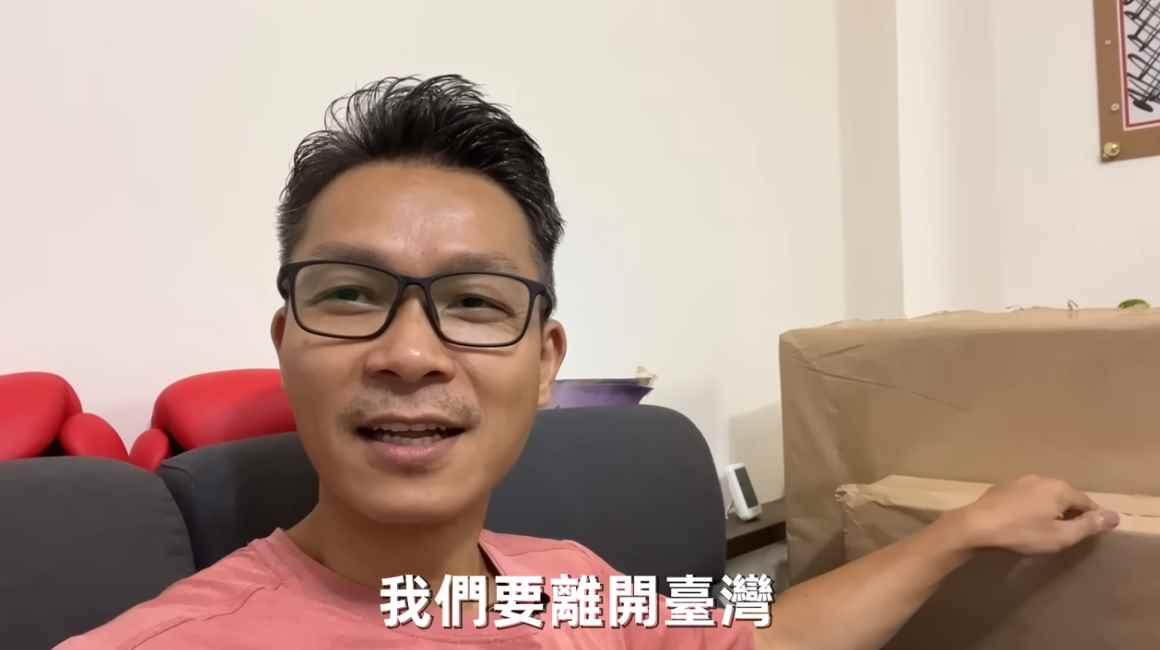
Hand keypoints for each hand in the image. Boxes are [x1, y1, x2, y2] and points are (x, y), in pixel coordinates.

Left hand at [945, 474, 1119, 553]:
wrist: (976, 526)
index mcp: (1060, 488)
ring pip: (1045, 496)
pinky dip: (1031, 508)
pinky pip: (1027, 498)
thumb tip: (1114, 516)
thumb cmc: (1022, 533)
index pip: (1087, 503)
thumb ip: (1088, 526)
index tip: (1089, 535)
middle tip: (1066, 535)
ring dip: (1049, 511)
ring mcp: (1020, 481)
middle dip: (1070, 514)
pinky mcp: (1003, 488)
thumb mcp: (1060, 536)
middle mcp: (1042, 479)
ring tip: (1045, 530)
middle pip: (1066, 497)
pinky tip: (1024, 522)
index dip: (1091, 520)